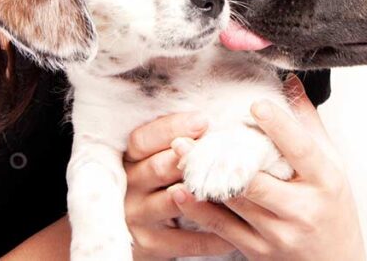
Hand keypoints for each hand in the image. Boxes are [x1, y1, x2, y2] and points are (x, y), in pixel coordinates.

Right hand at [123, 112, 236, 259]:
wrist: (135, 236)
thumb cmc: (158, 186)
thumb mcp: (154, 161)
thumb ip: (175, 144)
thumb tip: (213, 121)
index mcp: (128, 161)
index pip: (142, 140)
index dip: (170, 128)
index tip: (203, 121)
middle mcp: (129, 188)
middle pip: (158, 168)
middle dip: (193, 159)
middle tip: (226, 151)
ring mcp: (138, 218)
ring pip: (173, 202)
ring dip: (205, 194)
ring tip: (235, 185)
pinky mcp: (151, 246)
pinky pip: (187, 240)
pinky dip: (214, 234)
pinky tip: (237, 228)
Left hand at [168, 76, 365, 260]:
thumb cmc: (333, 208)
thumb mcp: (331, 164)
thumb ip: (308, 124)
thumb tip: (291, 83)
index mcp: (325, 180)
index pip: (300, 149)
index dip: (278, 126)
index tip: (255, 105)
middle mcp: (302, 208)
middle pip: (255, 178)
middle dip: (220, 155)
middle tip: (191, 133)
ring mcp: (278, 233)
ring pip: (233, 202)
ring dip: (202, 177)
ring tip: (179, 152)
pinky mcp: (259, 250)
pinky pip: (222, 228)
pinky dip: (198, 209)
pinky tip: (180, 191)